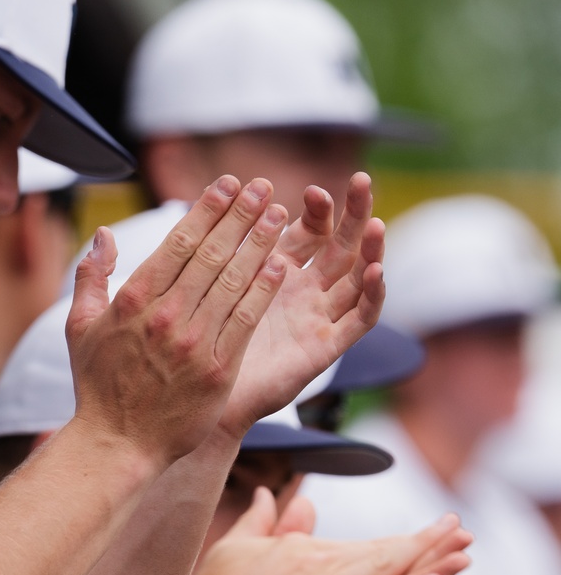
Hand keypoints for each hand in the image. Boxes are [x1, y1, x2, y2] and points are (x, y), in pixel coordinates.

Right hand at [66, 178, 287, 467]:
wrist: (117, 445)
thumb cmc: (98, 387)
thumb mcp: (79, 328)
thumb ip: (91, 278)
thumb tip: (103, 236)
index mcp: (132, 301)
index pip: (178, 242)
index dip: (207, 209)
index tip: (227, 185)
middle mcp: (164, 317)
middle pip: (211, 254)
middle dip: (240, 215)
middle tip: (262, 187)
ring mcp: (192, 344)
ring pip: (232, 282)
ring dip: (258, 243)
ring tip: (279, 215)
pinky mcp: (216, 371)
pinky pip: (244, 322)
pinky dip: (262, 291)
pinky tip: (280, 266)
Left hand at [218, 174, 384, 435]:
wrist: (197, 393)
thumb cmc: (199, 339)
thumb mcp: (212, 282)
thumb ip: (222, 244)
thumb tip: (223, 190)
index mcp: (279, 271)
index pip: (310, 230)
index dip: (317, 210)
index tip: (312, 192)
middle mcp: (304, 291)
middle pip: (342, 245)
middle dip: (354, 213)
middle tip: (362, 181)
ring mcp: (318, 318)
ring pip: (358, 277)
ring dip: (371, 249)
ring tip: (375, 223)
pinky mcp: (326, 347)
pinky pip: (359, 320)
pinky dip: (372, 296)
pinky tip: (376, 271)